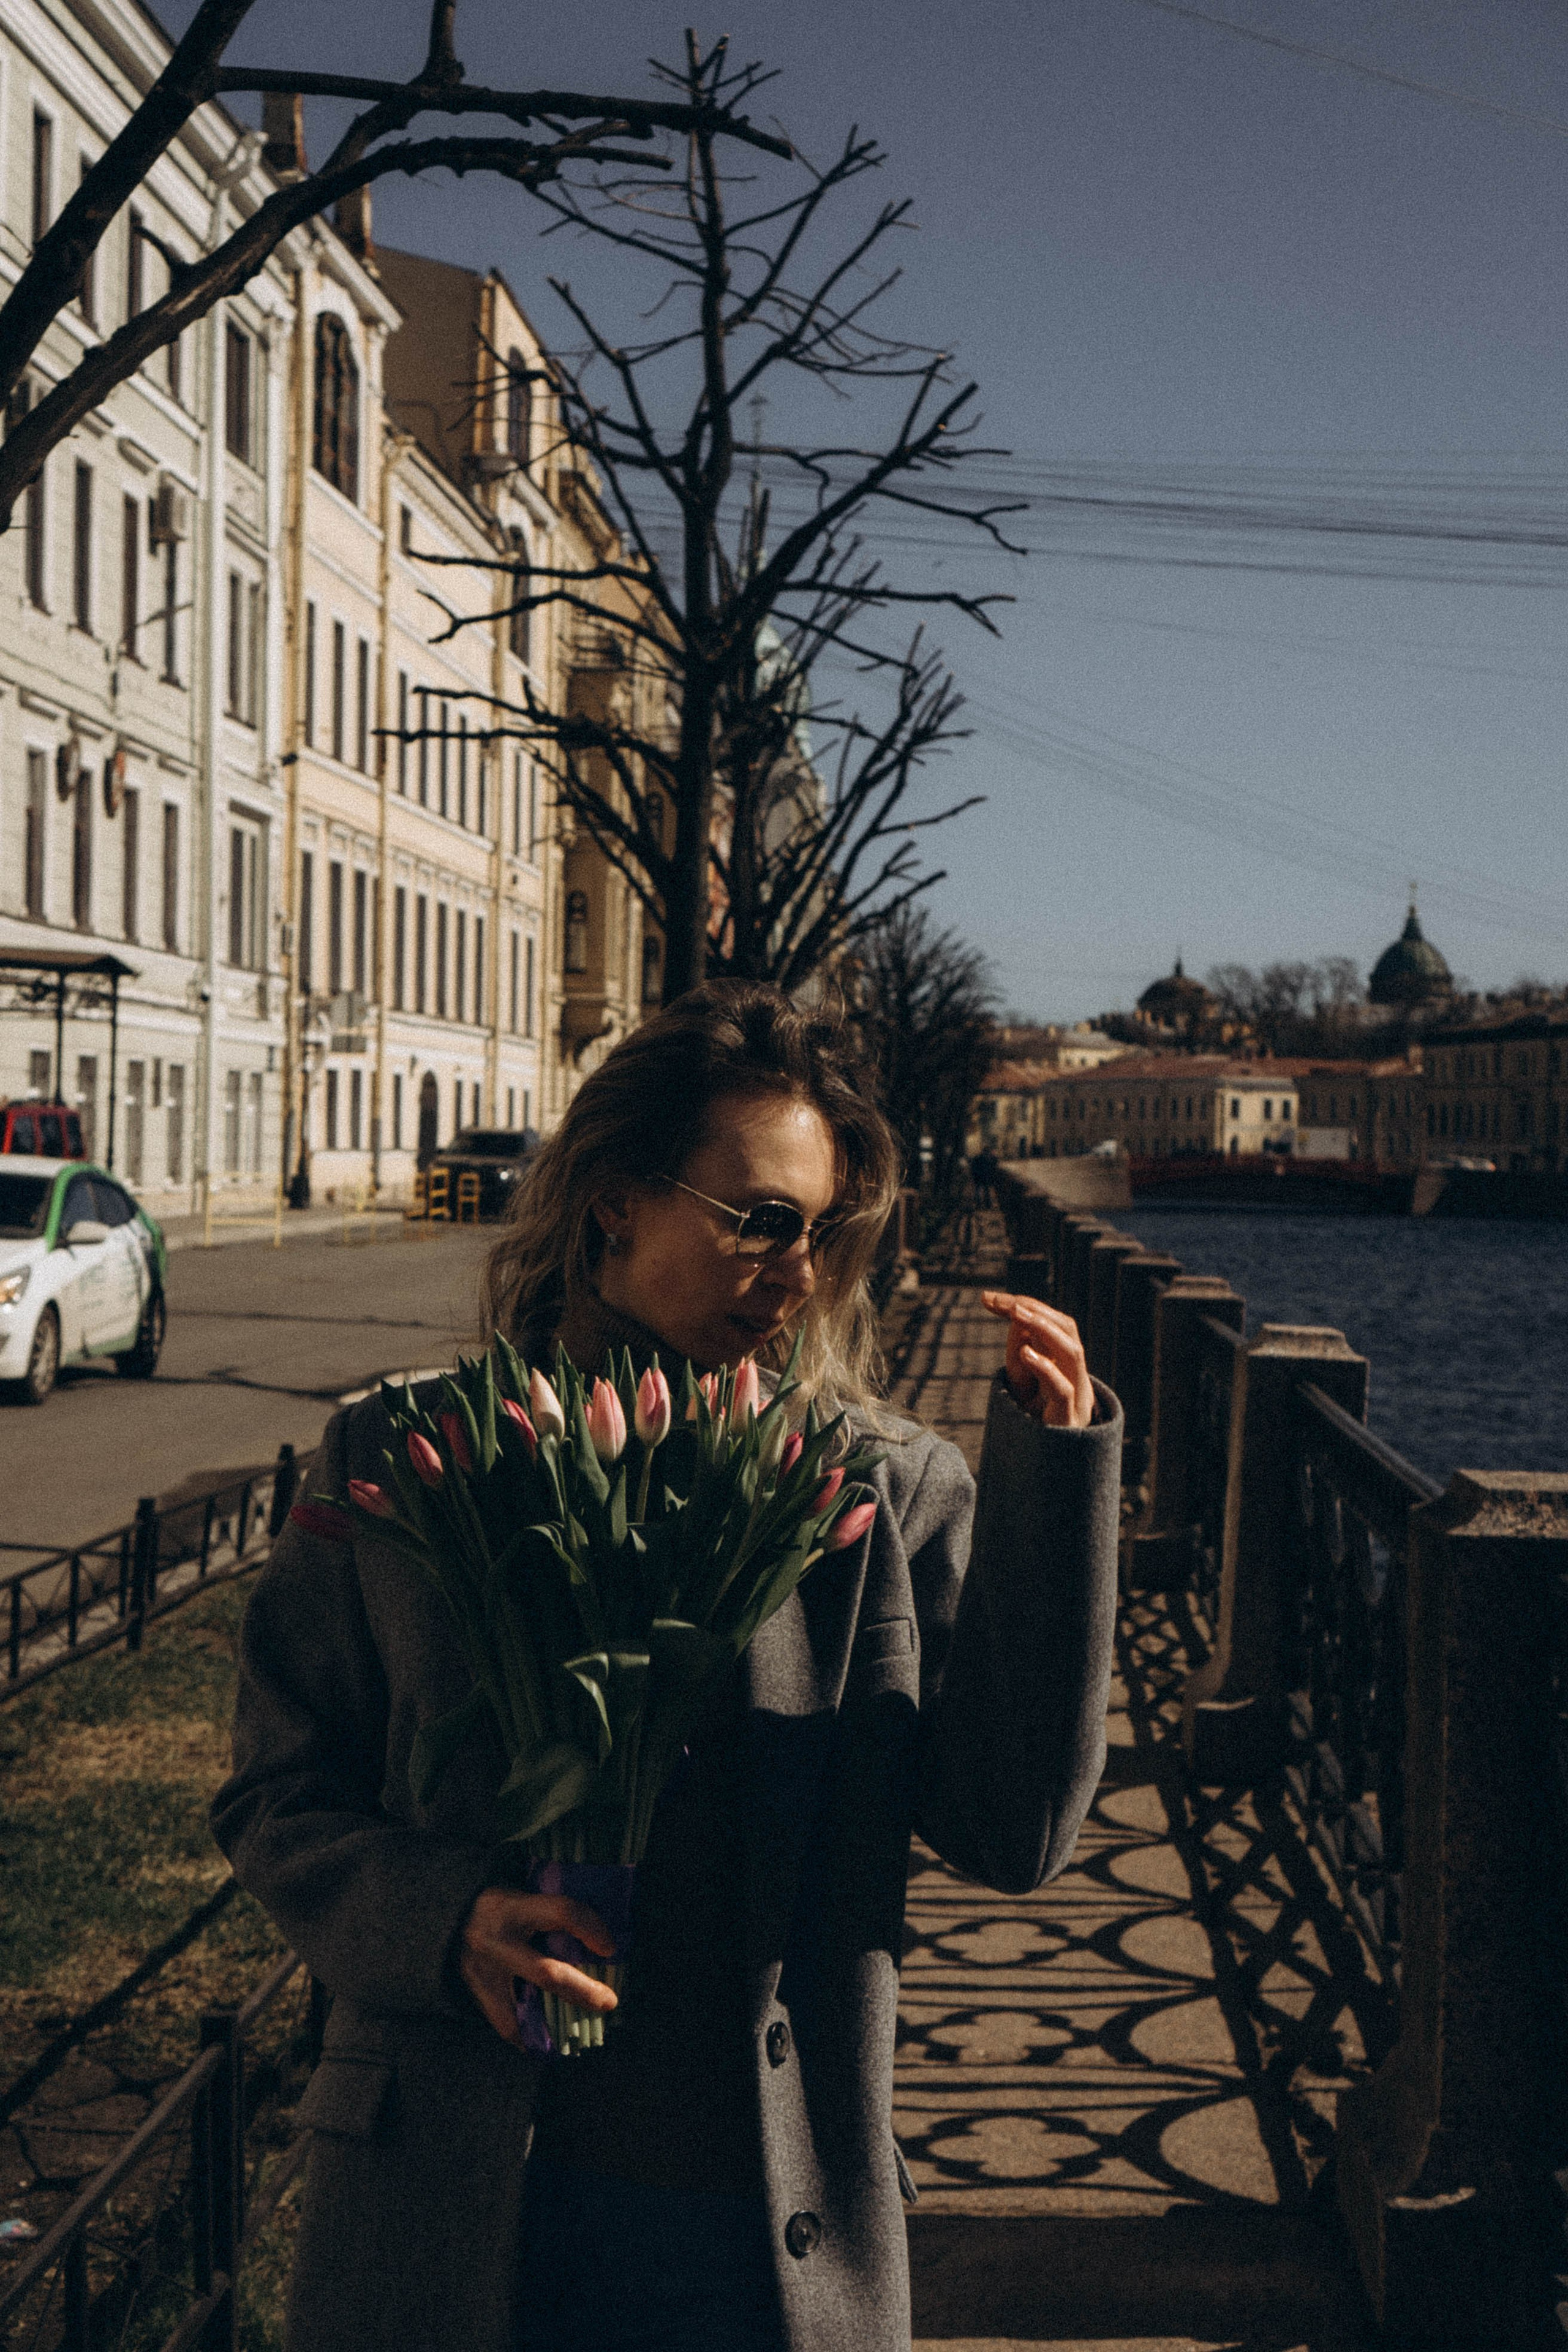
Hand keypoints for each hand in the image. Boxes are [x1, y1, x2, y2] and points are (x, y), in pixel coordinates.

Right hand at [459, 1887, 618, 2048]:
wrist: (447, 1917)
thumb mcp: (524, 1896)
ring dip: (558, 2025)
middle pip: (546, 1972)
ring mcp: (482, 1972)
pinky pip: (507, 2027)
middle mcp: (496, 1941)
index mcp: (513, 1907)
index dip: (590, 1928)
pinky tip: (550, 2041)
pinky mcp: (475, 1995)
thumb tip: (599, 1939)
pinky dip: (531, 2038)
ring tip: (581, 2031)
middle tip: (608, 2002)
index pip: (561, 1912)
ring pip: (524, 2011)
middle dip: (583, 1991)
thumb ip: (553, 1914)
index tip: (610, 1948)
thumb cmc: (500, 1905)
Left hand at [980, 1292, 1094, 1428]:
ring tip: (1016, 1313)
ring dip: (1044, 1328)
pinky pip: (1063, 1389)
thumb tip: (1013, 1318)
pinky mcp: (1069, 1418)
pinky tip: (1024, 1353)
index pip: (1051, 1322)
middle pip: (1067, 1328)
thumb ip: (1019, 1353)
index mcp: (1065, 1360)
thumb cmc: (1037, 1420)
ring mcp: (1076, 1394)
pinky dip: (1045, 1368)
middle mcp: (1074, 1372)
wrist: (1051, 1464)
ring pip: (1072, 1352)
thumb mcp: (1023, 1383)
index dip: (1023, 1305)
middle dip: (1035, 1309)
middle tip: (1005, 1301)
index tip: (988, 1298)